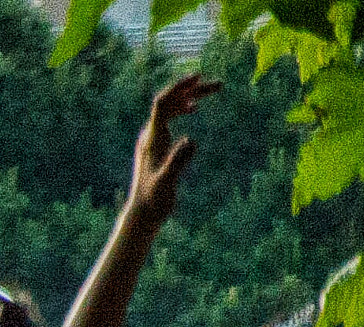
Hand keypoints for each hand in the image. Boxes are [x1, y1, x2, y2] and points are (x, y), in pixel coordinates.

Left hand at [127, 74, 218, 227]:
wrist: (143, 212)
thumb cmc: (155, 199)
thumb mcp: (168, 181)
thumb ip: (178, 161)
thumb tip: (191, 140)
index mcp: (152, 138)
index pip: (162, 103)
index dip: (178, 88)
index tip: (198, 77)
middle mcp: (150, 135)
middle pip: (169, 102)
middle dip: (192, 90)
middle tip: (220, 85)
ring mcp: (153, 139)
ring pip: (171, 109)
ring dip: (190, 97)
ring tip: (214, 90)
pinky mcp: (157, 146)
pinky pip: (169, 118)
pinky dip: (182, 108)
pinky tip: (193, 109)